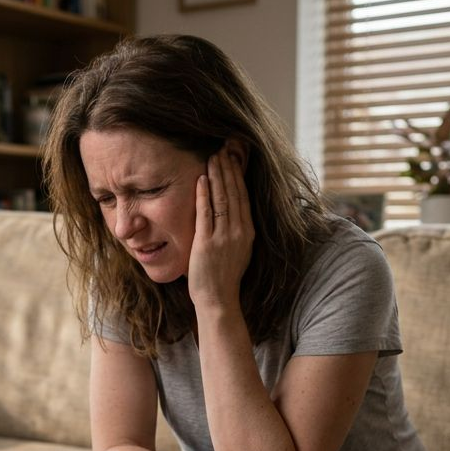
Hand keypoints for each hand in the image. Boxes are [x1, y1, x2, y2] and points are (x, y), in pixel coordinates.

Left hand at [188, 142, 253, 309]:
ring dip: (217, 176)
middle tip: (222, 149)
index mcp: (248, 233)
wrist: (218, 300)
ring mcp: (223, 237)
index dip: (239, 176)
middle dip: (228, 169)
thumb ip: (237, 231)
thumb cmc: (224, 278)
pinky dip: (204, 194)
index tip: (234, 159)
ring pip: (222, 199)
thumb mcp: (238, 251)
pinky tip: (201, 179)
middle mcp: (239, 232)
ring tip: (213, 158)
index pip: (244, 197)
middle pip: (234, 194)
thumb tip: (233, 213)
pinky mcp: (207, 243)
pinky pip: (206, 213)